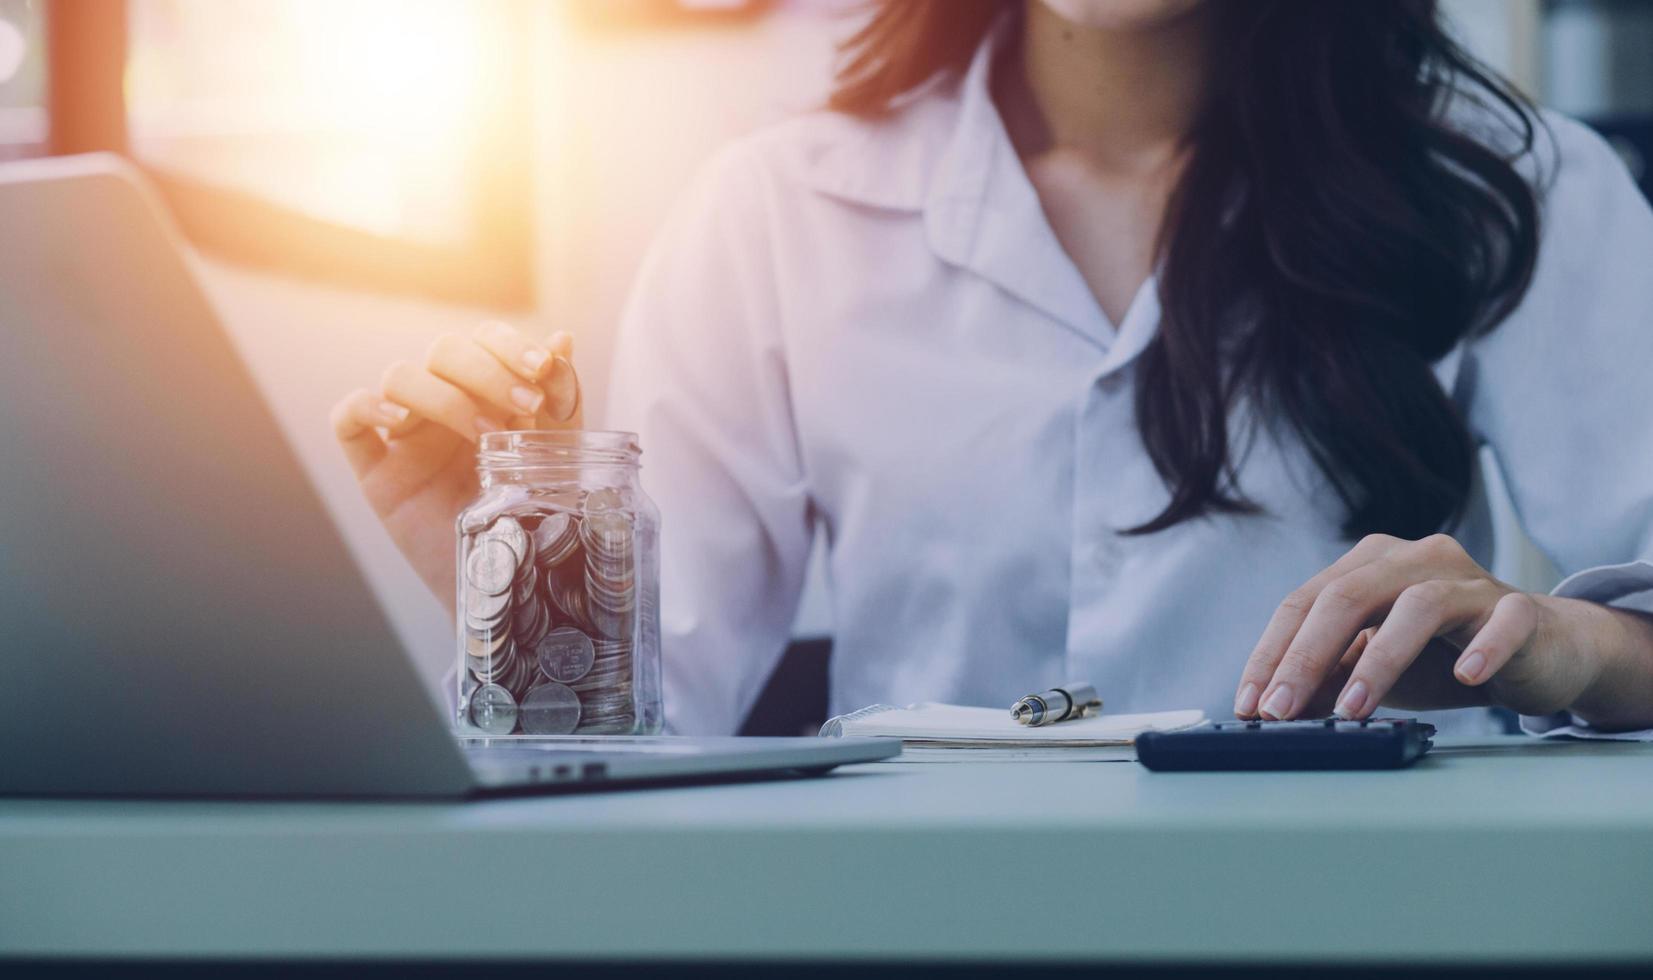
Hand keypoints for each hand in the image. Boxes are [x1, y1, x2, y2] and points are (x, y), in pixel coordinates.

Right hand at [330, 322, 582, 611]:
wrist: (512, 580)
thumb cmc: (537, 515)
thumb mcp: (558, 455)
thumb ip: (560, 401)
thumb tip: (563, 339)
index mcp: (486, 392)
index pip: (483, 339)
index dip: (509, 345)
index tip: (543, 369)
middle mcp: (442, 405)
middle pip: (443, 351)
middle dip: (487, 371)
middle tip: (526, 409)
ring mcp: (406, 436)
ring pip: (399, 377)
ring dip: (444, 396)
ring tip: (484, 434)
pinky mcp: (376, 471)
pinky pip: (347, 420)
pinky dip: (367, 407)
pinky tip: (401, 424)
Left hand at [1233, 533, 1616, 722]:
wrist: (1539, 651)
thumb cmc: (1444, 656)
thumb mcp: (1373, 669)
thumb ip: (1328, 679)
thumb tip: (1274, 709)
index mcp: (1367, 565)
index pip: (1304, 602)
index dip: (1271, 654)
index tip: (1249, 704)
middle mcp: (1412, 559)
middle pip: (1346, 597)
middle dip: (1305, 658)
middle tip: (1281, 711)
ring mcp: (1468, 579)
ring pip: (1417, 606)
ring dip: (1379, 660)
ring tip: (1351, 708)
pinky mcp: (1518, 609)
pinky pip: (1502, 621)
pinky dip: (1483, 648)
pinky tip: (1467, 678)